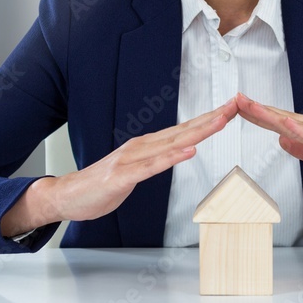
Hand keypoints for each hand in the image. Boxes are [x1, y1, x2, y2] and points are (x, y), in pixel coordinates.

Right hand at [0, 97, 237, 236]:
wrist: (68, 195)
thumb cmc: (101, 185)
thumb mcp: (135, 170)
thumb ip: (155, 160)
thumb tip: (178, 152)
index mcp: (147, 145)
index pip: (184, 130)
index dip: (208, 120)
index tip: (230, 110)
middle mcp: (141, 146)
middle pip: (183, 131)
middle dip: (210, 119)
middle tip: (234, 106)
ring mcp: (131, 159)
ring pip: (171, 144)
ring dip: (197, 133)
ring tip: (219, 122)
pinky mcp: (122, 176)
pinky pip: (151, 167)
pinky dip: (171, 158)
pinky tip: (187, 152)